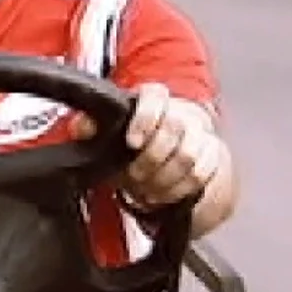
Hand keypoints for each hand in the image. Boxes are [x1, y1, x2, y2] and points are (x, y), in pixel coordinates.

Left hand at [73, 83, 223, 209]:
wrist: (167, 154)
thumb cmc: (131, 140)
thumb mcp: (106, 135)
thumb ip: (90, 128)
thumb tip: (79, 126)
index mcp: (152, 100)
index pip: (155, 95)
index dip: (145, 118)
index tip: (132, 142)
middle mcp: (180, 112)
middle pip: (175, 128)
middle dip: (152, 159)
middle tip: (135, 176)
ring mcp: (199, 133)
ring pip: (189, 155)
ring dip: (164, 179)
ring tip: (146, 190)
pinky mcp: (212, 155)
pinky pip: (200, 173)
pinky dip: (179, 190)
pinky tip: (162, 196)